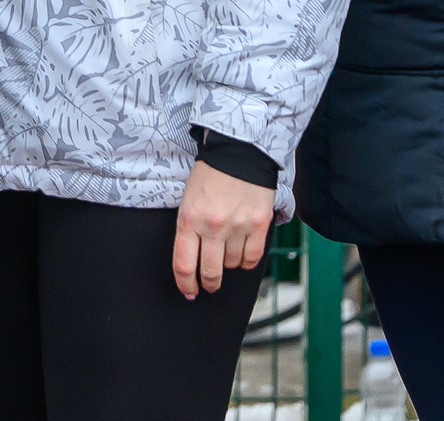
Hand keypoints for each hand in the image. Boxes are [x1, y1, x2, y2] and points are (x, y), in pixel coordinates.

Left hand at [173, 160, 273, 300]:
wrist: (239, 151)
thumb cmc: (210, 175)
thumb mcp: (189, 199)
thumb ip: (190, 228)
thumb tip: (193, 258)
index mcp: (189, 219)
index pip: (184, 264)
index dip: (185, 284)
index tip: (189, 291)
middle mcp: (212, 226)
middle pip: (210, 272)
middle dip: (209, 283)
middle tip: (209, 284)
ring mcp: (237, 227)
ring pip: (231, 265)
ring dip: (228, 264)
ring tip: (227, 249)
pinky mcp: (259, 225)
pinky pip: (252, 258)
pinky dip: (246, 261)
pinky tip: (242, 252)